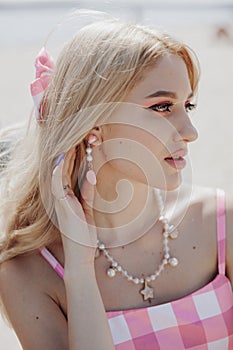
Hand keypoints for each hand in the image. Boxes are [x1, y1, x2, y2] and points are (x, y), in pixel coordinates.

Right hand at [51, 148, 97, 264]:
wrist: (81, 255)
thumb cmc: (84, 235)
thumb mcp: (88, 210)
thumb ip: (87, 193)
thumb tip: (90, 176)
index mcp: (67, 198)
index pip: (68, 173)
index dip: (73, 158)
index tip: (81, 144)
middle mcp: (61, 198)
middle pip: (63, 170)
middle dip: (70, 154)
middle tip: (79, 139)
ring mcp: (60, 201)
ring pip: (59, 174)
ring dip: (64, 158)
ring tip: (72, 143)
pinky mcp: (62, 206)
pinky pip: (58, 185)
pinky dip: (60, 171)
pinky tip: (63, 158)